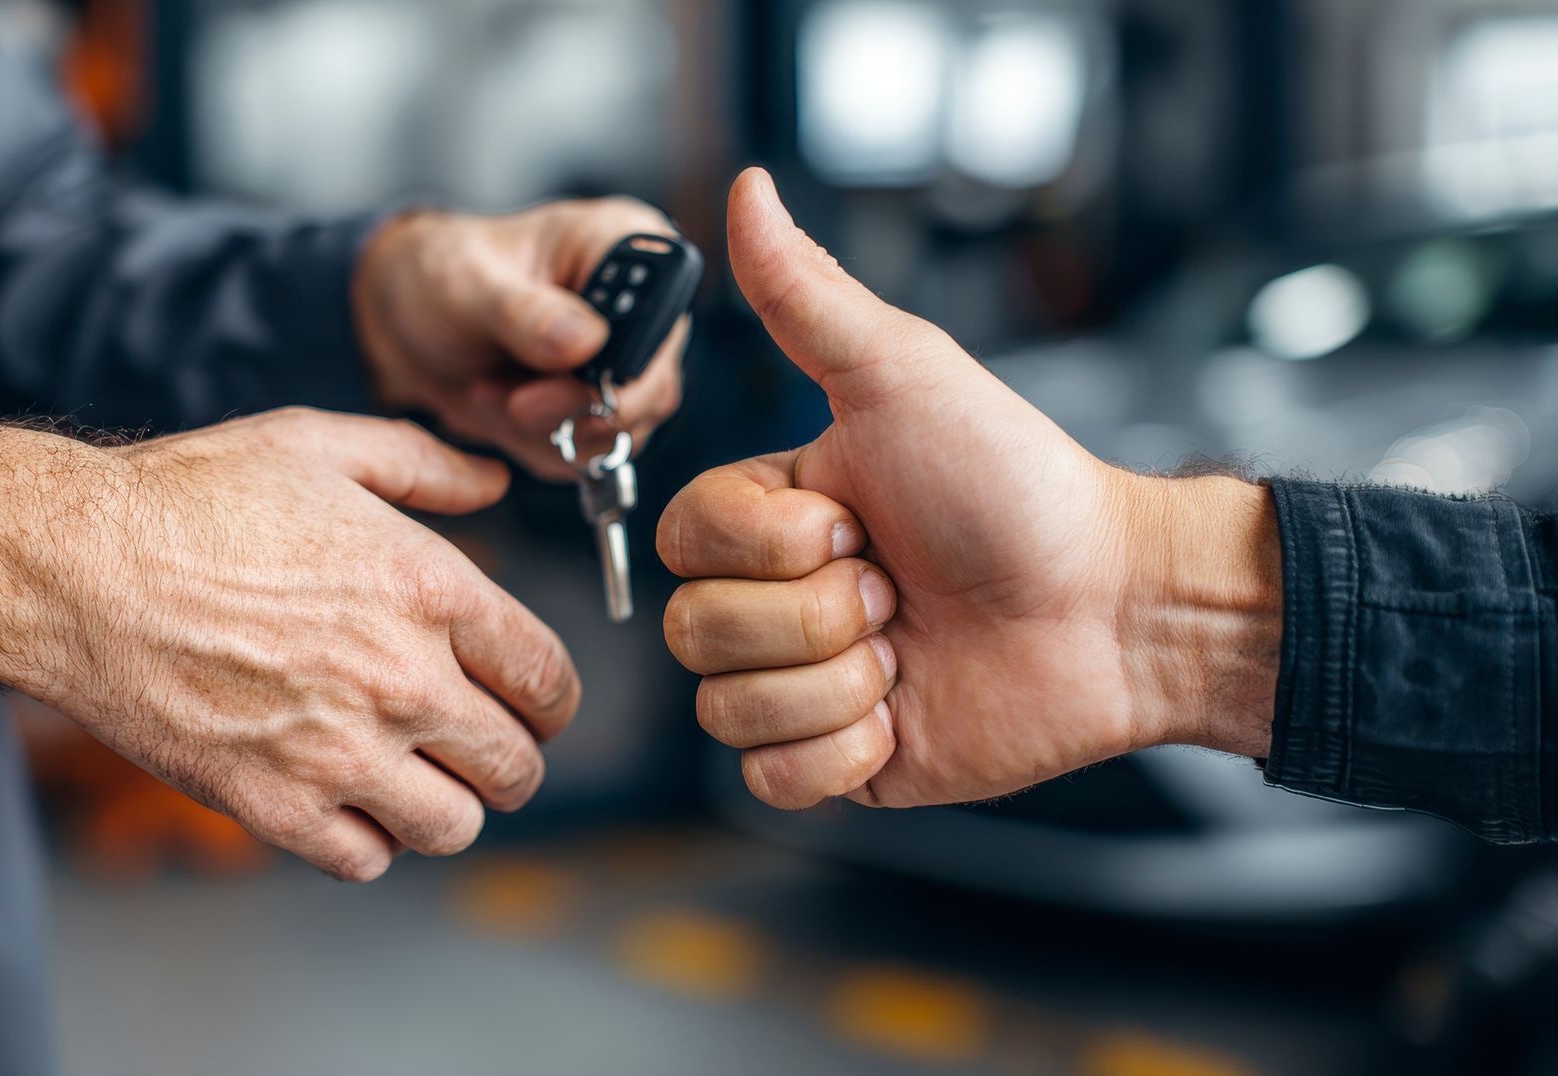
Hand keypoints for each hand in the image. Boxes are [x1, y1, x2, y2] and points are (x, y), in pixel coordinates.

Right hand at [0, 409, 578, 880]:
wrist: (70, 569)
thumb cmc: (187, 500)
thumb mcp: (317, 444)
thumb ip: (425, 466)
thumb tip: (496, 483)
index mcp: (428, 589)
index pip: (548, 679)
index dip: (551, 697)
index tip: (532, 701)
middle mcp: (401, 679)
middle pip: (517, 766)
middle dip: (510, 757)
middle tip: (480, 745)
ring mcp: (339, 753)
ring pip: (455, 827)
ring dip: (447, 805)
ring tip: (416, 776)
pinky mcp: (274, 807)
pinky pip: (367, 860)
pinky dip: (368, 839)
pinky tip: (345, 797)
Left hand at [352, 199, 688, 475]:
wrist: (408, 324)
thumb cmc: (440, 275)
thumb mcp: (466, 284)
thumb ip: (523, 312)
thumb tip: (586, 342)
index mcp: (625, 243)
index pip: (665, 311)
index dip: (626, 359)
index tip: (565, 377)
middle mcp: (641, 306)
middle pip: (652, 386)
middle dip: (574, 407)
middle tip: (512, 402)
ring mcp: (628, 363)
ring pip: (624, 430)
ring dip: (549, 430)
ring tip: (491, 392)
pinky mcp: (605, 409)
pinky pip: (592, 455)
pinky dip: (540, 447)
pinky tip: (501, 408)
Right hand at [656, 169, 1281, 810]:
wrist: (1114, 605)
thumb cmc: (1015, 484)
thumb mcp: (902, 376)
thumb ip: (806, 296)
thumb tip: (744, 188)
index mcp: (773, 513)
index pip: (685, 540)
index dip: (772, 543)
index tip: (863, 521)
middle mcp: (776, 599)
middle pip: (696, 630)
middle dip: (816, 615)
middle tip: (901, 590)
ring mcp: (805, 684)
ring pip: (727, 710)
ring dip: (837, 682)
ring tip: (912, 649)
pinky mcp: (841, 761)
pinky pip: (772, 780)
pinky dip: (843, 751)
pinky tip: (904, 712)